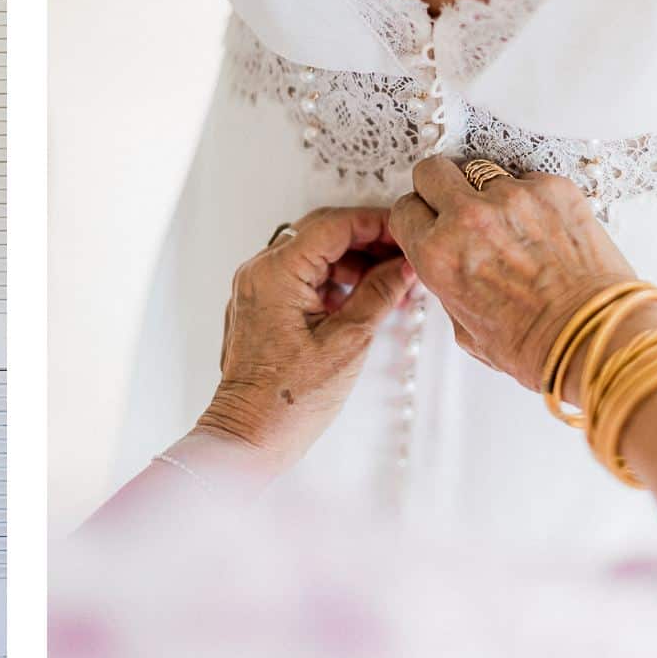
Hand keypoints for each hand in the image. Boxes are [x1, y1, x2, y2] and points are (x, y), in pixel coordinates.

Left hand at [195, 207, 414, 465]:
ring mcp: (257, 287)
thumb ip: (379, 293)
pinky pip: (301, 275)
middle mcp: (259, 272)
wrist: (251, 434)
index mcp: (276, 273)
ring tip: (391, 282)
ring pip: (313, 253)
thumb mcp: (349, 341)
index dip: (376, 223)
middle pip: (321, 233)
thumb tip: (404, 265)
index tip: (406, 233)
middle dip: (367, 240)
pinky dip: (333, 279)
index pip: (333, 225)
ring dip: (353, 260)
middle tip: (405, 256)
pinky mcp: (262, 305)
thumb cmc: (289, 400)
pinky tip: (364, 296)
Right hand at [388, 158, 649, 392]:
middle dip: (439, 186)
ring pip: (481, 170)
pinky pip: (526, 177)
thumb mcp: (465, 328)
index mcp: (437, 255)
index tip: (430, 222)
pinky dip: (530, 196)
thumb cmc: (538, 344)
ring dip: (486, 191)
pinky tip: (542, 226)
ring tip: (508, 221)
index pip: (404, 209)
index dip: (419, 218)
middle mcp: (468, 218)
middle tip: (456, 203)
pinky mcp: (552, 189)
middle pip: (432, 171)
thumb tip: (452, 263)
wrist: (598, 338)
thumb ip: (448, 284)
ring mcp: (512, 197)